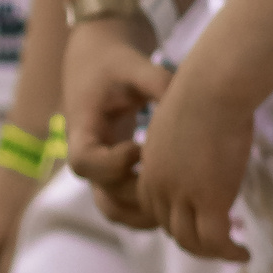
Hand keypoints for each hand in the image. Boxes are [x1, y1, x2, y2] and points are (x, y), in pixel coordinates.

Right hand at [61, 15, 170, 228]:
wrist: (99, 60)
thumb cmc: (114, 61)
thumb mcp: (133, 64)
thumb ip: (158, 80)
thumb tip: (191, 97)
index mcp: (82, 129)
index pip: (83, 163)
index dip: (112, 164)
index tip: (140, 148)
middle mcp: (88, 156)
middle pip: (104, 196)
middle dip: (139, 196)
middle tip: (174, 183)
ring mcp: (101, 169)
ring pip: (115, 209)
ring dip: (146, 212)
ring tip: (182, 201)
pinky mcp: (116, 173)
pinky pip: (127, 204)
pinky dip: (150, 208)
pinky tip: (181, 197)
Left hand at [138, 51, 255, 263]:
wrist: (211, 87)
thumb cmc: (203, 90)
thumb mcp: (181, 119)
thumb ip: (184, 139)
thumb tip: (202, 137)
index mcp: (150, 166)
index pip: (155, 208)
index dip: (177, 218)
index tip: (200, 218)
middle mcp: (160, 186)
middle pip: (172, 228)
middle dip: (194, 238)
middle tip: (220, 239)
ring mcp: (183, 196)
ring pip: (191, 241)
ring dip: (211, 251)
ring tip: (232, 251)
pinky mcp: (210, 200)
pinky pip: (216, 241)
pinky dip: (229, 252)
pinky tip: (243, 252)